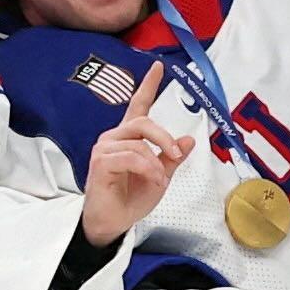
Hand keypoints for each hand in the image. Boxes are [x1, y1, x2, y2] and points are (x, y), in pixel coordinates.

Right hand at [75, 63, 179, 243]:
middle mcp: (114, 138)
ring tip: (159, 180)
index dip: (148, 85)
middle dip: (164, 138)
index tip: (158, 66)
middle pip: (143, 121)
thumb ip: (171, 158)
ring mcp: (104, 149)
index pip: (138, 105)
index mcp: (128, 139)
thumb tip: (188, 139)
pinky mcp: (100, 162)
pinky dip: (148, 169)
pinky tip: (152, 181)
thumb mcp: (159, 177)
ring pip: (139, 142)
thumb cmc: (130, 199)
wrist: (111, 222)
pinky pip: (131, 157)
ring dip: (156, 163)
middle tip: (176, 155)